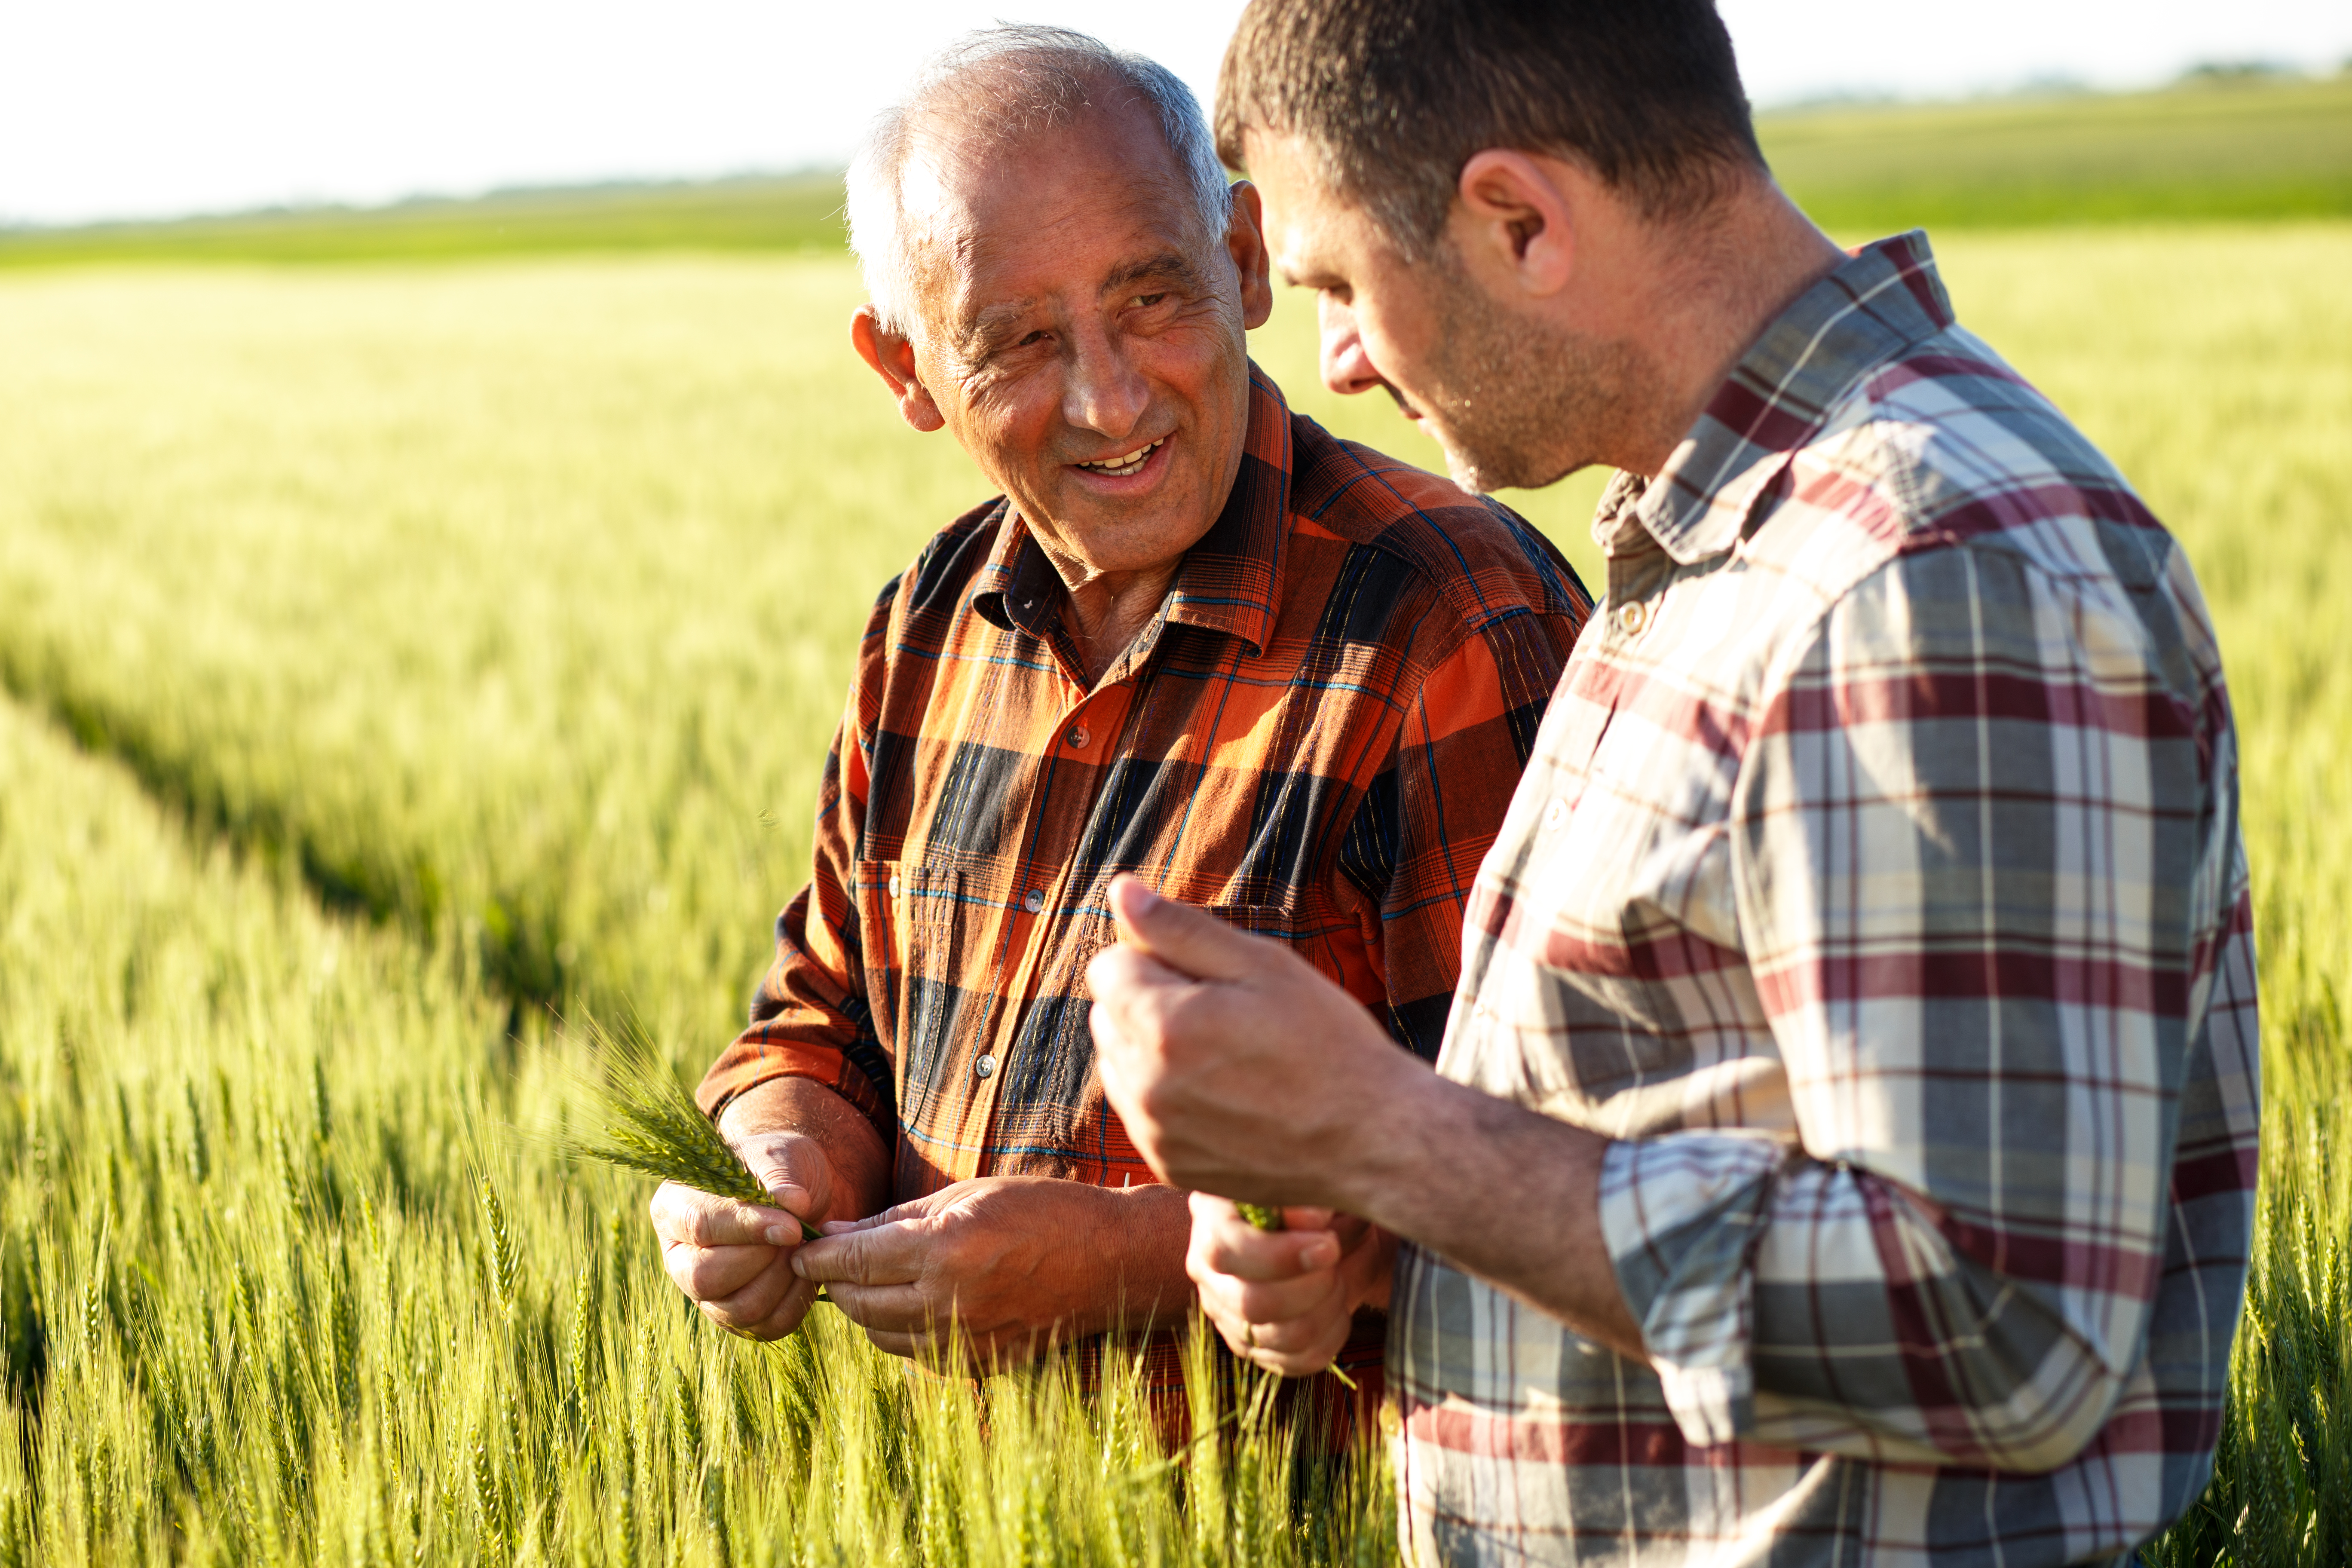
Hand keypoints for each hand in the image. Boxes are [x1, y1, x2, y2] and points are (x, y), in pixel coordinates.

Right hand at [650, 1127, 834, 1339]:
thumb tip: (794, 1204)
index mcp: (674, 1208)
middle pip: (705, 1278)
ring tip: (802, 1249)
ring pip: (737, 1309)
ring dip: (781, 1280)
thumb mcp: (778, 1157)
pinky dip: (795, 1302)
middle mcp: (680, 1257)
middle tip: (796, 1235)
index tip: (792, 1226)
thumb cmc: (778, 1167)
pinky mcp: (738, 1318)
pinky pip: (766, 1327)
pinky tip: (806, 1272)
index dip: (747, 1228)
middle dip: (761, 1260)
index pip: (699, 1226)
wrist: (800, 1193)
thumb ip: (780, 1179)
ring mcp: (706, 1294)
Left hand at [790, 1175, 1190, 1366]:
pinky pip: (914, 1354)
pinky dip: (900, 1330)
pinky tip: (910, 1303)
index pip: (854, 1262)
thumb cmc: (1040, 1212)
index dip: (817, 1256)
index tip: (800, 1248)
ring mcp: (965, 1341)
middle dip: (835, 1282)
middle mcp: (950, 1301)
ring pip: (880, 1334)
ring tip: (869, 1281)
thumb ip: (895, 1220)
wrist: (1108, 1262)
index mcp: (946, 1250)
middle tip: (830, 1261)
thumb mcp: (965, 1196)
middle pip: (858, 1302)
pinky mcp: (977, 1365)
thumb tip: (834, 1235)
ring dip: (864, 1308)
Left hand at [1087, 876, 1419, 1208]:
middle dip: (1149, 1001)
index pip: (1108, 966)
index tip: (1210, 976)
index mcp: (1163, 1026)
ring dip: (1152, 1048)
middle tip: (1224, 1012)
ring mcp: (1154, 1132)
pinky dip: (1167, 1094)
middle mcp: (1145, 1086)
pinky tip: (1225, 1093)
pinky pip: (1140, 1111)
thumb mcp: (1262, 966)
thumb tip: (1120, 890)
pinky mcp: (1168, 1164)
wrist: (1371, 1139)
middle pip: (1107, 1014)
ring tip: (1226, 1054)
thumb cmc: (1327, 1041)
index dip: (1157, 957)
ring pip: (1118, 1063)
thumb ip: (1180, 928)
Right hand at [1188, 1193, 1395, 1376]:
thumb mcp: (1310, 1180)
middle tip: (1337, 1255)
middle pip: (1252, 1303)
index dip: (1280, 1255)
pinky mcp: (1251, 1344)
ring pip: (1277, 1338)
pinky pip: (1295, 1361)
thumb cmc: (1315, 1193)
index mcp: (1211, 1216)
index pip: (1226, 1249)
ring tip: (1340, 1277)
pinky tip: (1340, 1306)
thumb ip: (1306, 1193)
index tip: (1329, 1244)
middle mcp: (1207, 1269)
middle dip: (1312, 1286)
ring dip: (1326, 1309)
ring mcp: (1225, 1311)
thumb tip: (1309, 1220)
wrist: (1326, 1223)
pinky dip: (1330, 1337)